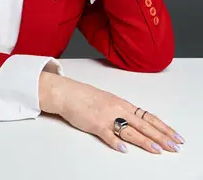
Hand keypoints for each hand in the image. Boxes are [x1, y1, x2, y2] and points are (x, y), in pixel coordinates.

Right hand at [39, 73, 184, 153]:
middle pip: (144, 125)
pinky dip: (116, 142)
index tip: (175, 136)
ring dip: (144, 141)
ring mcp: (107, 116)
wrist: (68, 93)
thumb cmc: (86, 97)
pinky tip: (124, 149)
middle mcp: (118, 109)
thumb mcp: (109, 101)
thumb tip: (136, 123)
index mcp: (123, 104)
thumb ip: (123, 112)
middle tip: (174, 146)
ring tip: (157, 150)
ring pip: (129, 131)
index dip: (163, 127)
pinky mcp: (95, 124)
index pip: (148, 117)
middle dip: (161, 137)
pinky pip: (107, 135)